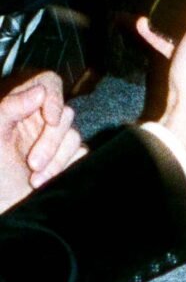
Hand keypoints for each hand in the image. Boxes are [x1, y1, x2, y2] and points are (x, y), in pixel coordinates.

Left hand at [0, 72, 82, 212]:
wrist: (2, 198)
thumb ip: (12, 106)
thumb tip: (40, 91)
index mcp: (22, 103)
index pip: (48, 83)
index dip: (54, 98)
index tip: (49, 120)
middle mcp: (41, 117)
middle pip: (65, 115)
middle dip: (50, 143)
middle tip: (32, 162)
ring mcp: (57, 139)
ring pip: (74, 138)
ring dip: (56, 161)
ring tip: (35, 179)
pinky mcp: (69, 158)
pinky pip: (81, 156)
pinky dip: (65, 169)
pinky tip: (47, 181)